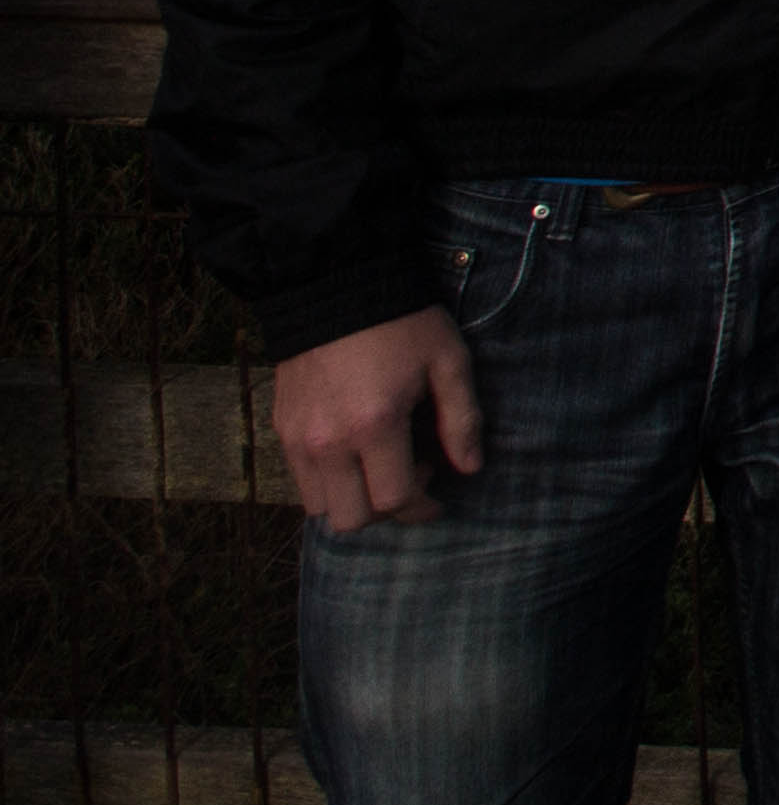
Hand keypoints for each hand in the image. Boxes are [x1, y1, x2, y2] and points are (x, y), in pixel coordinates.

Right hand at [275, 310, 481, 531]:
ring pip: (320, 507)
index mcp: (375, 425)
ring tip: (379, 463)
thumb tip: (470, 469)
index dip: (421, 505)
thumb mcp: (448, 362)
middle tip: (409, 475)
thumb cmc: (403, 323)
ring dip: (353, 500)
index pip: (393, 500)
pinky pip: (300, 481)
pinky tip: (354, 451)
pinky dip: (328, 482)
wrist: (338, 286)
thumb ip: (462, 420)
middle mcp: (329, 441)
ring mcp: (299, 438)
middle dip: (387, 510)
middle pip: (352, 518)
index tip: (436, 488)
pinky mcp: (282, 429)